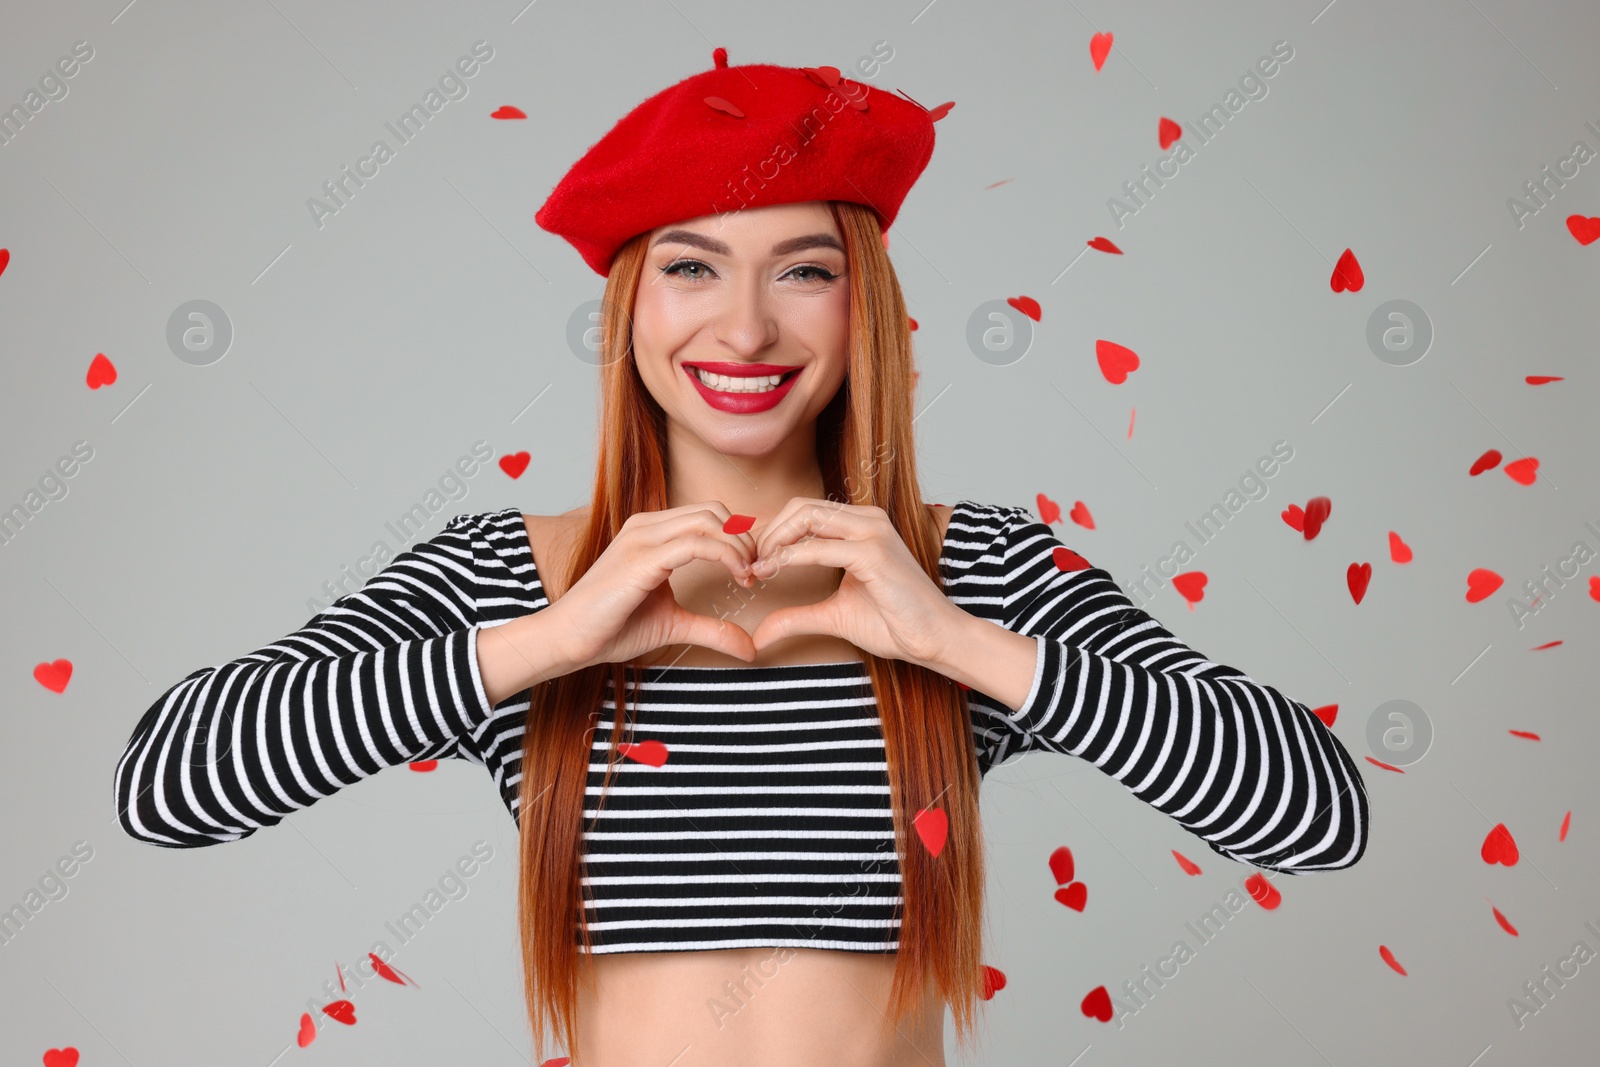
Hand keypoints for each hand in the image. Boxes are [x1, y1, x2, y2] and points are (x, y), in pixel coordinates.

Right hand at [542, 502, 759, 670]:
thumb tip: (751, 647)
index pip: (707, 515)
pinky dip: (725, 556)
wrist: (567, 640)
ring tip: (747, 576)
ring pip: (708, 520)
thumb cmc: (610, 628)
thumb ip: (712, 629)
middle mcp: (646, 527)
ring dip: (738, 546)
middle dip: (744, 539)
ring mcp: (642, 539)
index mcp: (651, 533)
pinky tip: (736, 577)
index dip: (737, 537)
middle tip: (755, 572)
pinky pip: (695, 544)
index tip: (752, 570)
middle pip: (713, 510)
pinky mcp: (641, 559)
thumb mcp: (674, 625)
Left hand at [746, 498, 969, 666]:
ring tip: (759, 568)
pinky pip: (818, 548)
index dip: (773, 534)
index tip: (753, 563)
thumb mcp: (833, 615)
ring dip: (774, 541)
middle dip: (768, 533)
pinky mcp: (873, 553)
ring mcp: (872, 532)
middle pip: (800, 507)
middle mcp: (867, 520)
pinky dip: (789, 558)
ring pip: (806, 516)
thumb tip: (760, 634)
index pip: (805, 512)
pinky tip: (773, 572)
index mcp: (861, 525)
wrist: (934, 639)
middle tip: (751, 564)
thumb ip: (797, 616)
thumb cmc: (894, 623)